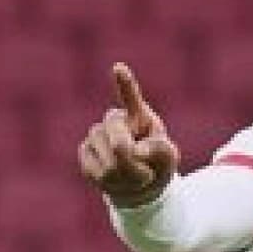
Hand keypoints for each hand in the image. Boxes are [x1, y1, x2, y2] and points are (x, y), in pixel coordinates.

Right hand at [78, 63, 180, 207]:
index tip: (118, 68)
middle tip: (146, 173)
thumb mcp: (168, 157)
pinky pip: (93, 170)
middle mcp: (114, 120)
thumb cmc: (156, 163)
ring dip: (124, 174)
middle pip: (115, 132)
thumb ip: (159, 150)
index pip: (130, 96)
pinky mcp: (85, 152)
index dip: (124, 83)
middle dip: (129, 155)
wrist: (137, 183)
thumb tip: (136, 151)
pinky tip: (117, 180)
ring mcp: (96, 134)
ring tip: (136, 177)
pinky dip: (109, 182)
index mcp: (138, 115)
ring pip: (106, 157)